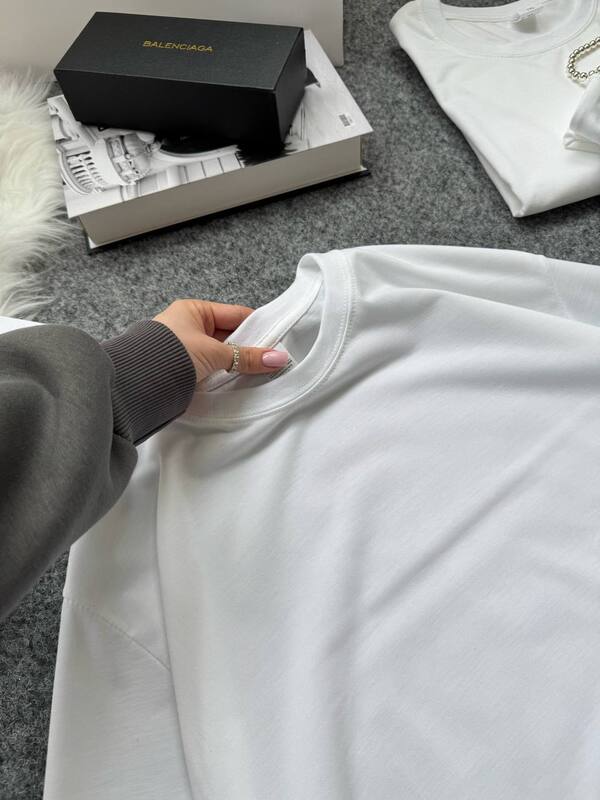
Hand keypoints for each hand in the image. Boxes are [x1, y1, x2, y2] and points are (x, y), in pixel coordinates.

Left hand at [153, 299, 288, 381]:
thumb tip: (277, 358)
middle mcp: (188, 325)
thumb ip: (247, 357)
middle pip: (229, 335)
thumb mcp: (215, 353)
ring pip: (219, 353)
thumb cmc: (170, 354)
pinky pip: (209, 367)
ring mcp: (184, 347)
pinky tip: (237, 381)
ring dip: (235, 364)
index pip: (235, 314)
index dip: (258, 327)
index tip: (277, 340)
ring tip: (260, 372)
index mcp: (194, 310)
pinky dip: (222, 374)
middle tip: (273, 360)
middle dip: (248, 348)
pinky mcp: (181, 367)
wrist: (136, 382)